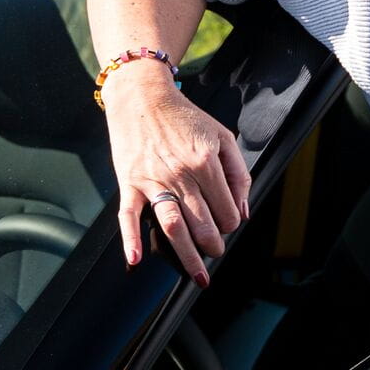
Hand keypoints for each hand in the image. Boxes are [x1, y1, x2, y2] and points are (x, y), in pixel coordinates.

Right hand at [105, 63, 248, 284]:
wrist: (142, 97)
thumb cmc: (184, 117)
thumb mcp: (221, 136)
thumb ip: (238, 172)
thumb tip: (242, 210)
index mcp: (205, 162)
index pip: (226, 210)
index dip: (231, 223)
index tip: (227, 223)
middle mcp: (180, 174)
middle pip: (202, 224)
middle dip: (214, 245)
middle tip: (215, 251)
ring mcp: (152, 180)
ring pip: (172, 226)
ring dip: (187, 255)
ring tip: (197, 273)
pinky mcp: (129, 182)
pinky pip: (128, 215)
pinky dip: (131, 239)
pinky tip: (135, 259)